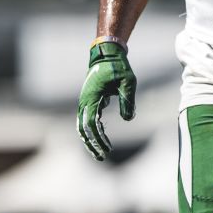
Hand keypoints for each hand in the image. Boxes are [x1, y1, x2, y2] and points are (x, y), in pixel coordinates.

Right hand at [76, 41, 136, 159]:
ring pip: (83, 126)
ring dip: (90, 139)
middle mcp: (85, 101)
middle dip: (91, 144)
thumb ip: (127, 100)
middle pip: (83, 129)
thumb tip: (128, 119)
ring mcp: (85, 101)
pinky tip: (102, 137)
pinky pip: (88, 119)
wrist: (107, 54)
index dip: (98, 139)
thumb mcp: (127, 82)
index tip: (107, 149)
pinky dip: (93, 130)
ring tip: (101, 152)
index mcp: (92, 97)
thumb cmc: (118, 67)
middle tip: (101, 157)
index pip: (91, 124)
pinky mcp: (89, 101)